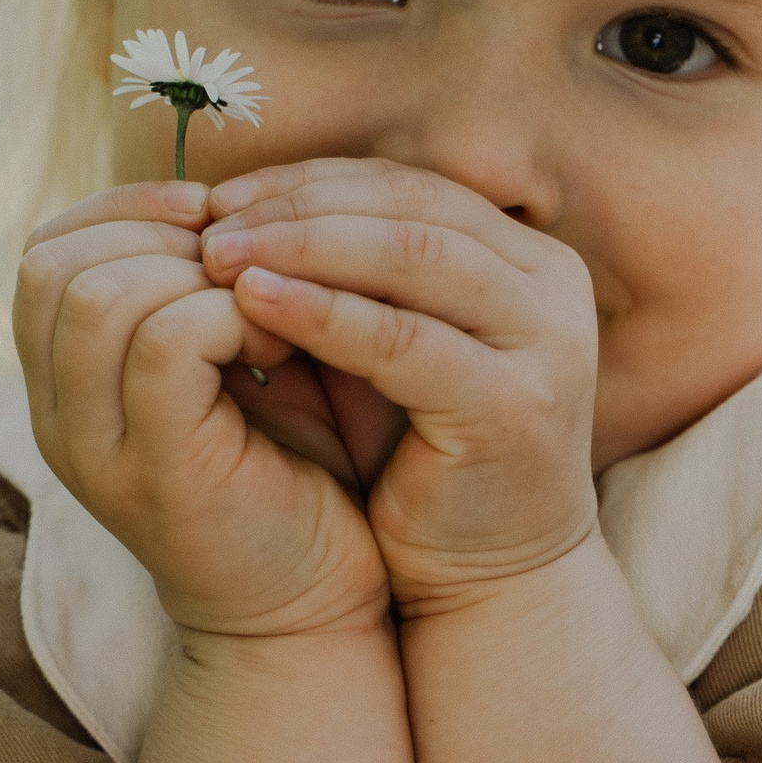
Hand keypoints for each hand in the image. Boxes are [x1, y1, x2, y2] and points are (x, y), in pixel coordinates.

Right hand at [13, 183, 392, 639]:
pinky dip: (231, 317)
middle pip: (55, 263)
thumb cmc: (289, 479)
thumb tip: (217, 200)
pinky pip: (163, 341)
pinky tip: (285, 348)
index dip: (126, 210)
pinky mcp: (155, 474)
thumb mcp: (229, 368)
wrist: (314, 613)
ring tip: (272, 313)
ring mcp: (96, 451)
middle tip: (250, 270)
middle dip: (160, 236)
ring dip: (200, 278)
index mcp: (66, 384)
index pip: (45, 252)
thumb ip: (199, 293)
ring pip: (103, 295)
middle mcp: (59, 418)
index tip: (215, 220)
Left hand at [199, 160, 601, 614]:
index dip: (310, 181)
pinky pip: (405, 341)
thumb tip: (235, 213)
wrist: (490, 582)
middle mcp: (552, 287)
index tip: (223, 196)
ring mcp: (546, 343)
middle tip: (210, 224)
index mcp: (526, 259)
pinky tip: (255, 304)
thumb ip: (344, 282)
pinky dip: (325, 314)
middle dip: (299, 208)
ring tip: (219, 257)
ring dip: (304, 247)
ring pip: (411, 257)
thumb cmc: (423, 463)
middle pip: (410, 208)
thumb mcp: (382, 355)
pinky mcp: (516, 407)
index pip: (406, 187)